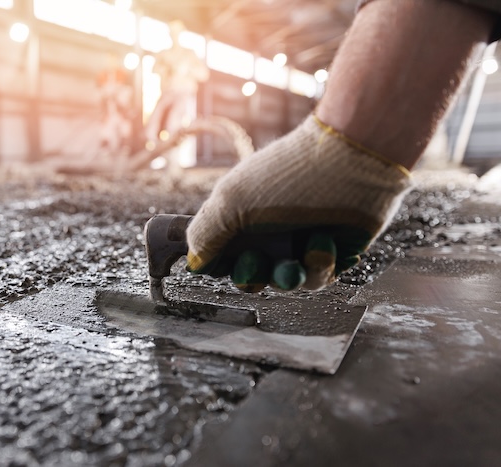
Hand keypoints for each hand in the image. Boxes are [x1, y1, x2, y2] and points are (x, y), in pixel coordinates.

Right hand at [186, 115, 411, 290]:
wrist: (352, 164)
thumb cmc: (287, 177)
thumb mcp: (231, 201)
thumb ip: (205, 233)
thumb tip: (194, 261)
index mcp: (238, 215)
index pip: (217, 253)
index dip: (215, 263)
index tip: (217, 262)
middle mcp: (266, 231)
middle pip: (248, 275)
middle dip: (251, 275)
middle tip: (257, 261)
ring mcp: (297, 242)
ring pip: (282, 282)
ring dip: (288, 274)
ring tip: (299, 257)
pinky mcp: (330, 252)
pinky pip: (316, 278)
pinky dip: (319, 264)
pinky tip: (324, 240)